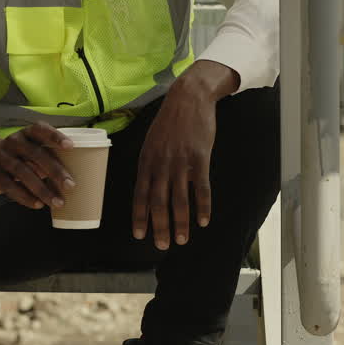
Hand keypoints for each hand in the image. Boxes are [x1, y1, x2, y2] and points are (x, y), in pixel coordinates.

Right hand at [0, 122, 75, 209]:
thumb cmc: (16, 152)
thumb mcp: (28, 146)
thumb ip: (46, 156)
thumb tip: (70, 177)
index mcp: (25, 134)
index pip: (40, 130)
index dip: (55, 136)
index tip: (70, 146)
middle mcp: (14, 143)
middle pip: (36, 154)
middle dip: (55, 170)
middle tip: (70, 185)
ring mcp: (3, 158)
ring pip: (24, 173)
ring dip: (43, 189)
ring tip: (58, 202)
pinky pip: (12, 187)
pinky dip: (26, 197)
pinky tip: (38, 204)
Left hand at [132, 60, 237, 249]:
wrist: (189, 98)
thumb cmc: (170, 122)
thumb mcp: (151, 141)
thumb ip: (150, 164)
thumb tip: (147, 187)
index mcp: (146, 160)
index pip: (139, 194)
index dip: (139, 216)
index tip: (139, 234)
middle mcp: (160, 163)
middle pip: (158, 201)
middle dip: (159, 226)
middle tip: (161, 246)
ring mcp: (180, 162)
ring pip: (179, 199)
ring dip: (180, 222)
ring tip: (181, 240)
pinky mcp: (199, 158)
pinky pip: (201, 187)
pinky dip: (202, 206)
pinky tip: (203, 221)